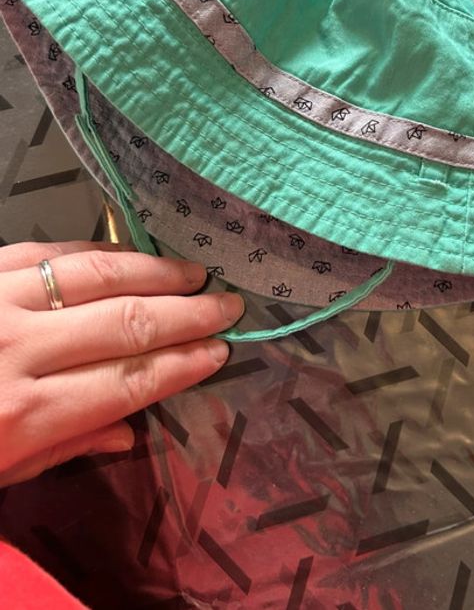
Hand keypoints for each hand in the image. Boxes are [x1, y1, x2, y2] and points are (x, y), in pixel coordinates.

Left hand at [0, 240, 242, 485]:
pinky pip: (53, 250)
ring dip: (155, 273)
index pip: (128, 381)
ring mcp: (1, 300)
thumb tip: (125, 433)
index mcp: (25, 413)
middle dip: (187, 315)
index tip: (219, 351)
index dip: (181, 364)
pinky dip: (100, 251)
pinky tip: (132, 255)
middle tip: (227, 306)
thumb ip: (59, 448)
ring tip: (193, 274)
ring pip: (98, 276)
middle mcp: (20, 349)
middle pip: (127, 323)